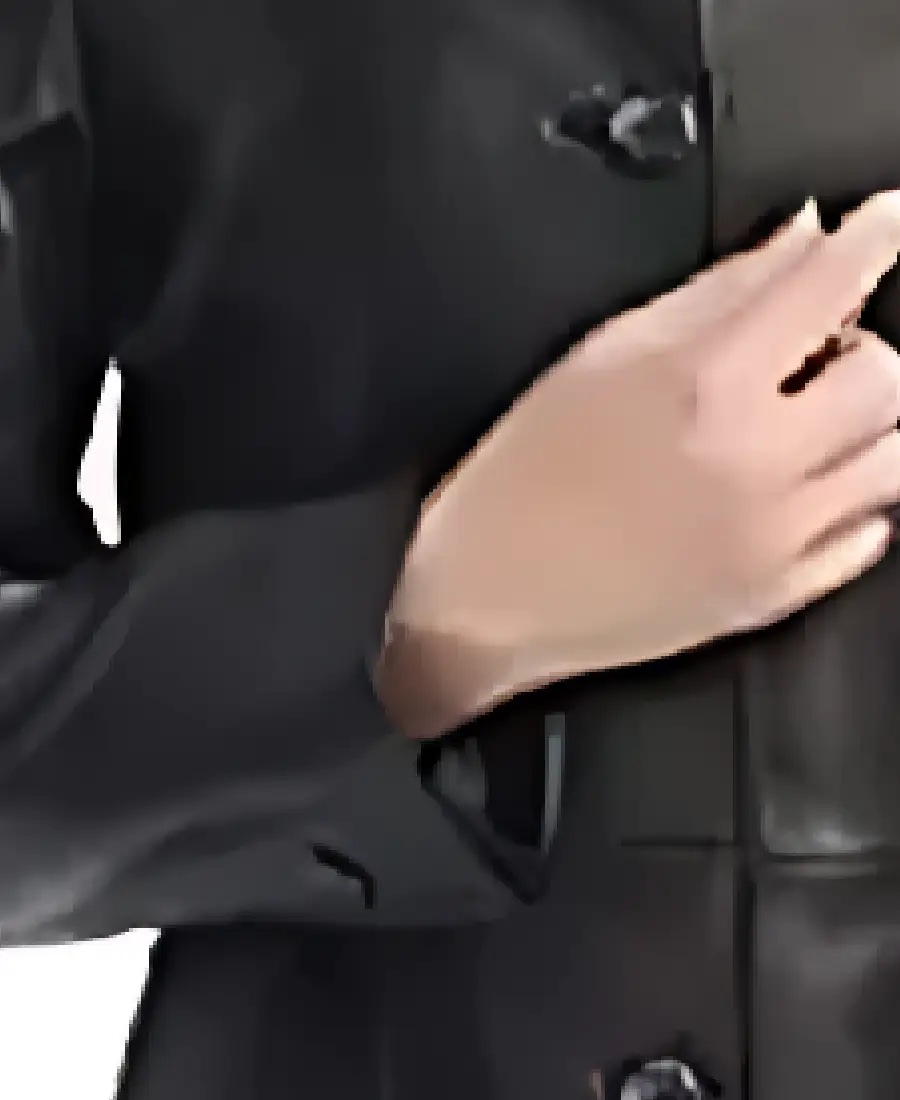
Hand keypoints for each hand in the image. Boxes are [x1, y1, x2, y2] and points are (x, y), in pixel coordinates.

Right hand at [381, 194, 899, 737]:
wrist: (486, 600)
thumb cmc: (518, 482)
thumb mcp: (596, 361)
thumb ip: (710, 295)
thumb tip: (796, 242)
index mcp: (700, 386)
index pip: (828, 285)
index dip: (876, 236)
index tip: (887, 222)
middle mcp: (753, 461)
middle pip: (887, 378)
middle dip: (862, 350)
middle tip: (817, 354)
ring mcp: (771, 537)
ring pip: (894, 460)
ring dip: (868, 426)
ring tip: (809, 424)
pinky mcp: (772, 596)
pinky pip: (867, 538)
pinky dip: (852, 502)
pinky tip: (795, 489)